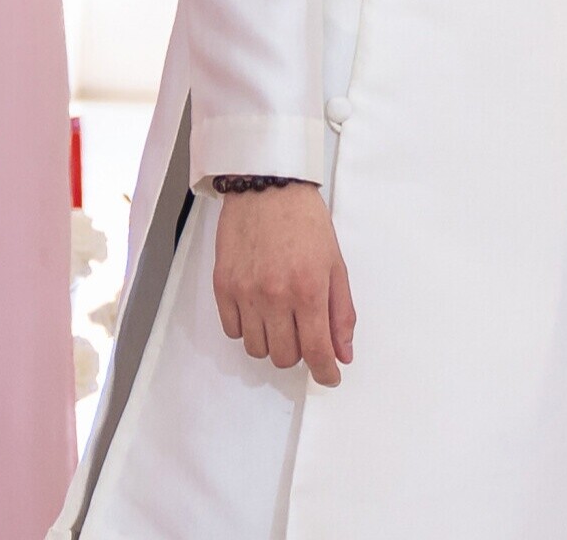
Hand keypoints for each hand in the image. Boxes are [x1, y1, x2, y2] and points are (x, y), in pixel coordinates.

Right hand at [212, 185, 355, 385]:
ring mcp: (245, 292)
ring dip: (272, 343)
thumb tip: (343, 353)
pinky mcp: (223, 286)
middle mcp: (275, 295)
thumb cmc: (305, 222)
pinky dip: (247, 328)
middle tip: (304, 332)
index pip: (316, 351)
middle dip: (299, 353)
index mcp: (308, 290)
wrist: (267, 188)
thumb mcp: (335, 265)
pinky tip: (258, 309)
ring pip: (257, 349)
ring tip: (280, 318)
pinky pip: (233, 331)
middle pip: (284, 357)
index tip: (329, 377)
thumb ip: (340, 313)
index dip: (325, 372)